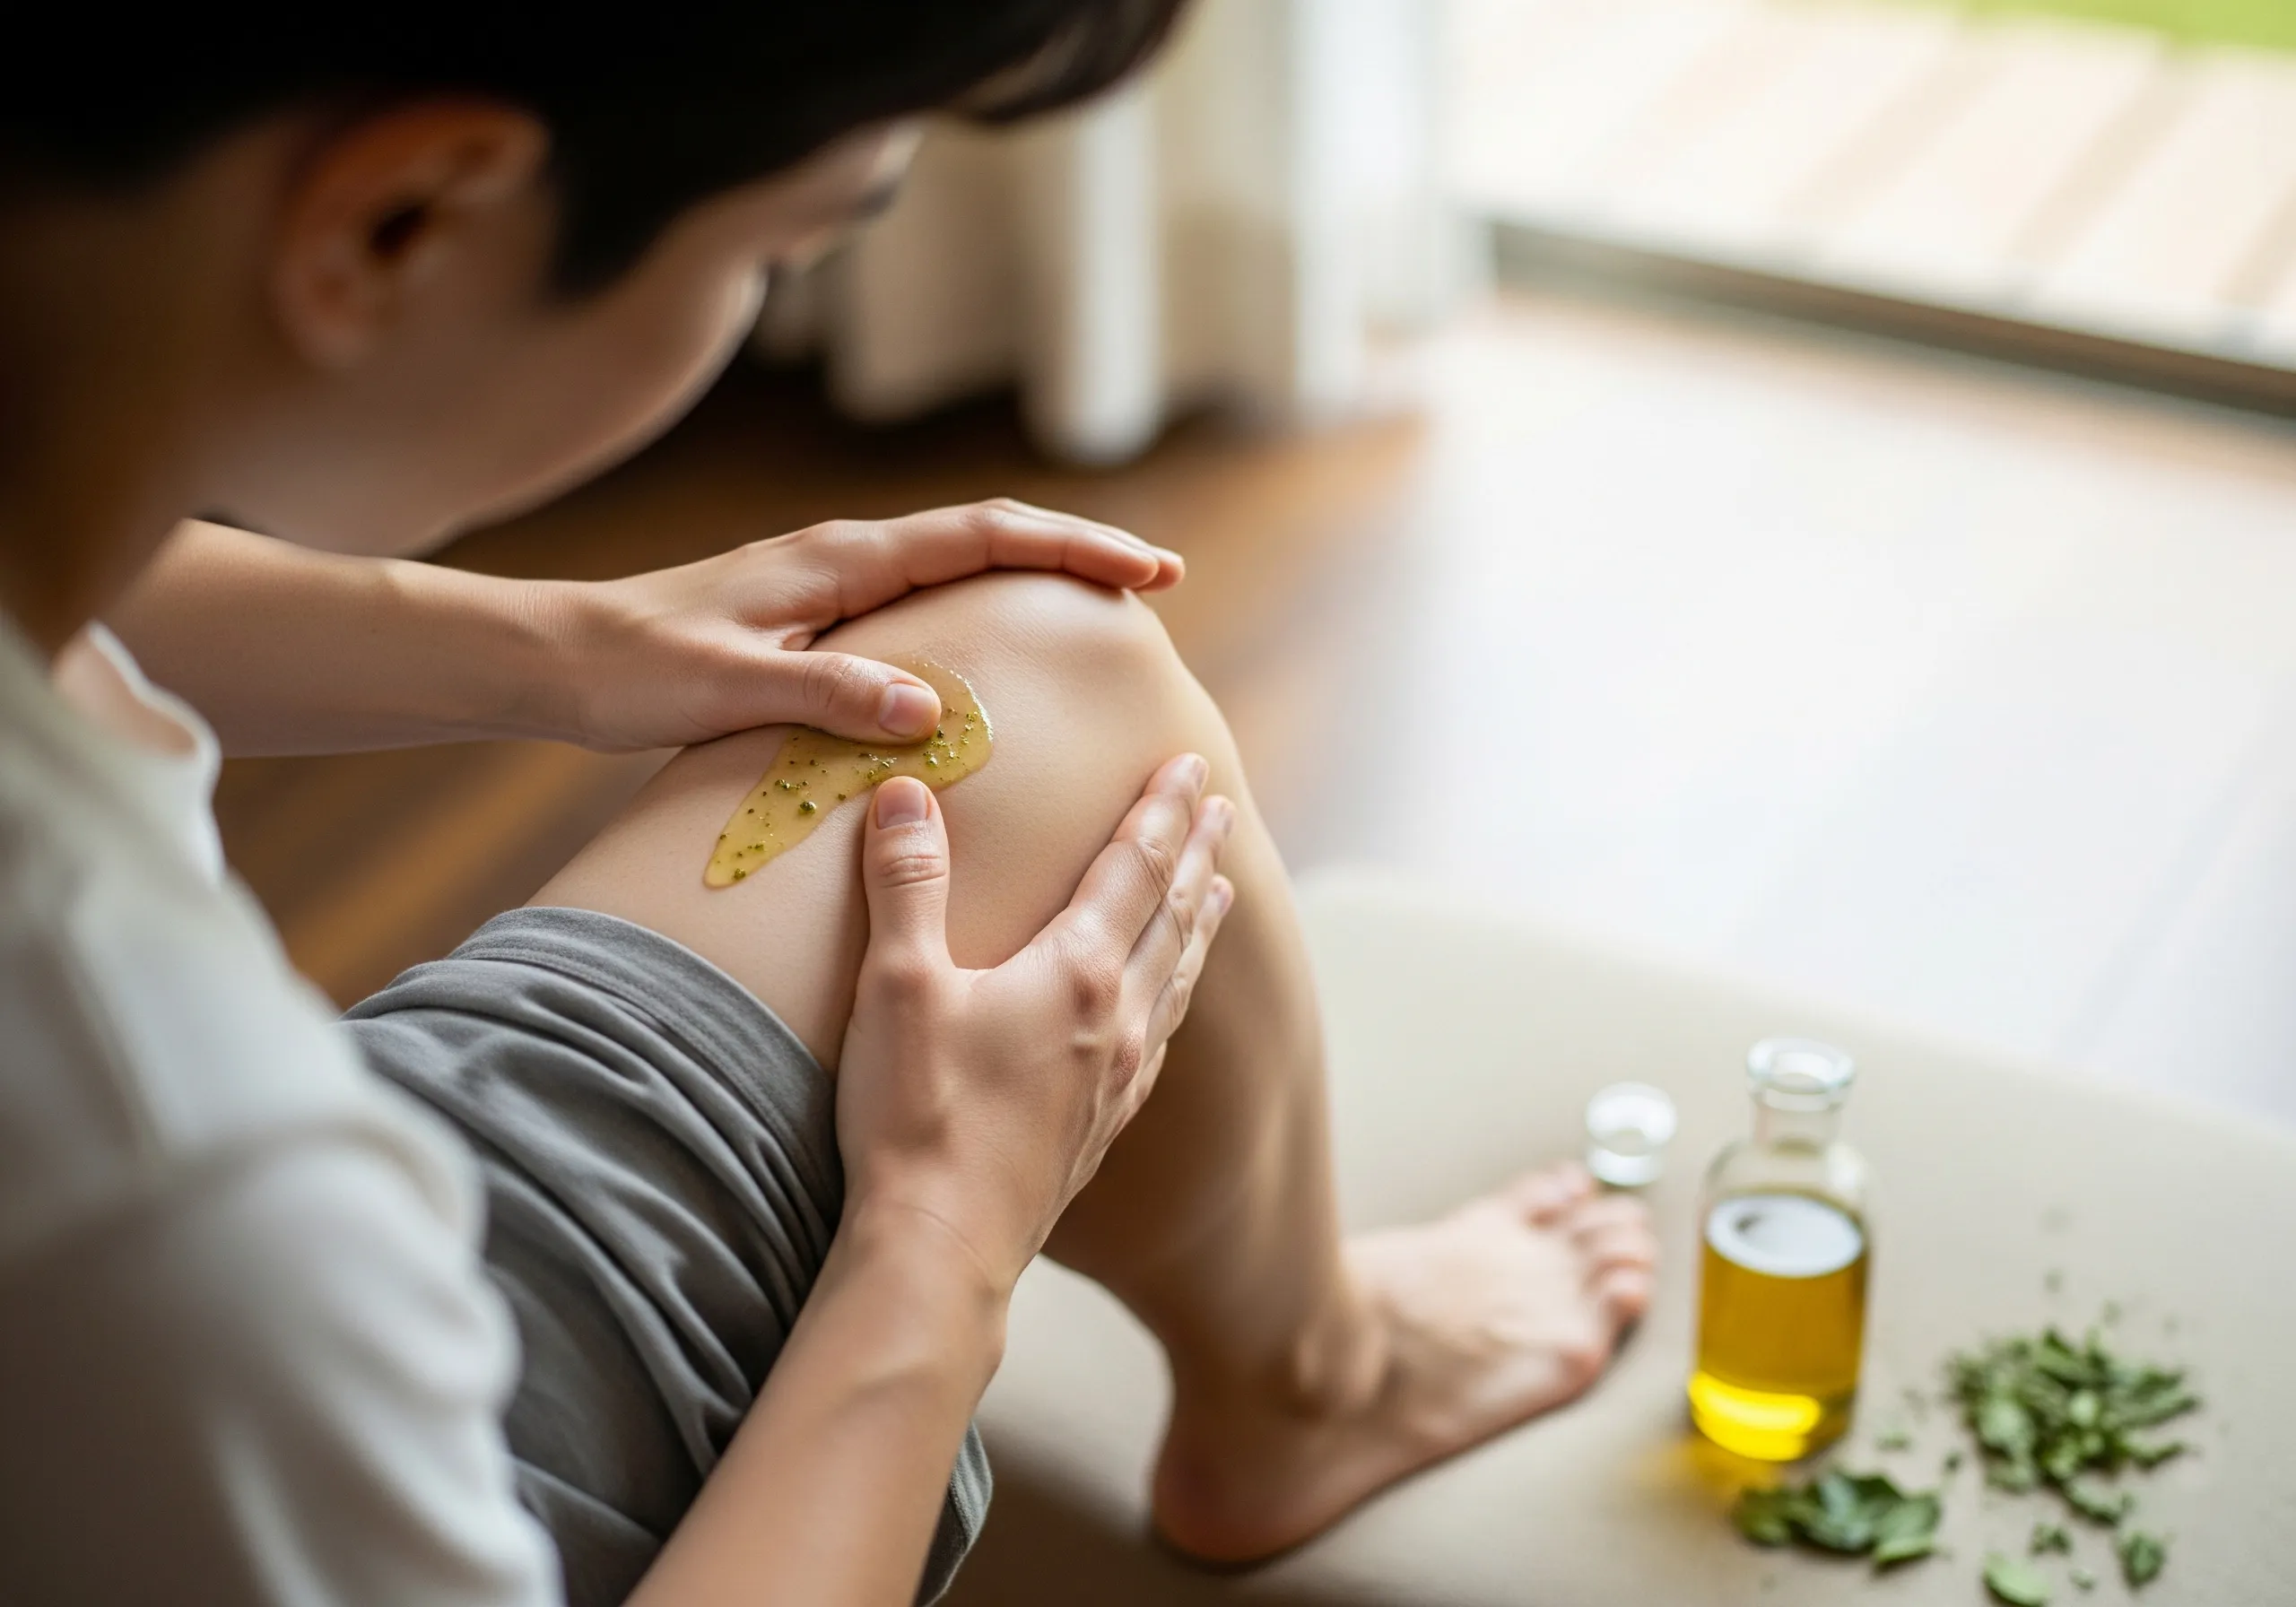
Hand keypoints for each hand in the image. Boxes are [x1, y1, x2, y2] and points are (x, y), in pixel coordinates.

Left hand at [542, 500, 1181, 751]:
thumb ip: (829, 695)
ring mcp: (832, 582)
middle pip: (989, 535)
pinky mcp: (816, 615)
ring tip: (1103, 607)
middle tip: (1158, 582)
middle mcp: (845, 556)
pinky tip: (997, 649)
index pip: (984, 535)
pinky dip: (984, 607)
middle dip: (1077, 552)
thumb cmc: (631, 671)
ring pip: (960, 563)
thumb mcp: (728, 689)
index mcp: (840, 560)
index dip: (1074, 548)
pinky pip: (926, 598)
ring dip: (1035, 575)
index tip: (1150, 569)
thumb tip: (932, 711)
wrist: (553, 658)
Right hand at [836, 757, 1235, 1290]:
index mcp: (1075, 971)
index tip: (1189, 766)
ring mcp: (1116, 1078)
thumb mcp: (898, 985)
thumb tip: (909, 793)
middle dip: (1195, 852)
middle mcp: (1115, 1017)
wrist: (943, 1247)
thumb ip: (907, 884)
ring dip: (1197, 922)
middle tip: (1222, 806)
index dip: (1161, 810)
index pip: (1133, 866)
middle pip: (1169, 914)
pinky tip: (1165, 1007)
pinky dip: (1172, 999)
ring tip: (1219, 889)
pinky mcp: (1101, 1127)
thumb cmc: (916, 1116)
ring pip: (1173, 977)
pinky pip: (1158, 1041)